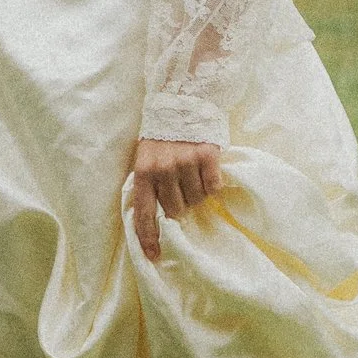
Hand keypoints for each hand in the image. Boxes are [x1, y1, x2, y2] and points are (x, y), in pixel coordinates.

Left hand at [129, 140, 220, 264]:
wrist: (183, 102)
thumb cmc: (162, 137)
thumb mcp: (146, 158)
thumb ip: (149, 184)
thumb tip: (156, 219)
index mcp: (144, 171)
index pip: (144, 212)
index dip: (148, 236)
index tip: (154, 255)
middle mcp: (163, 168)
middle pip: (175, 209)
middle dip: (180, 205)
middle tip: (182, 189)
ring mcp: (185, 162)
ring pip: (196, 199)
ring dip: (197, 192)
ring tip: (192, 174)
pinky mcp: (207, 156)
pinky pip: (213, 187)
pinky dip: (212, 183)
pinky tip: (206, 169)